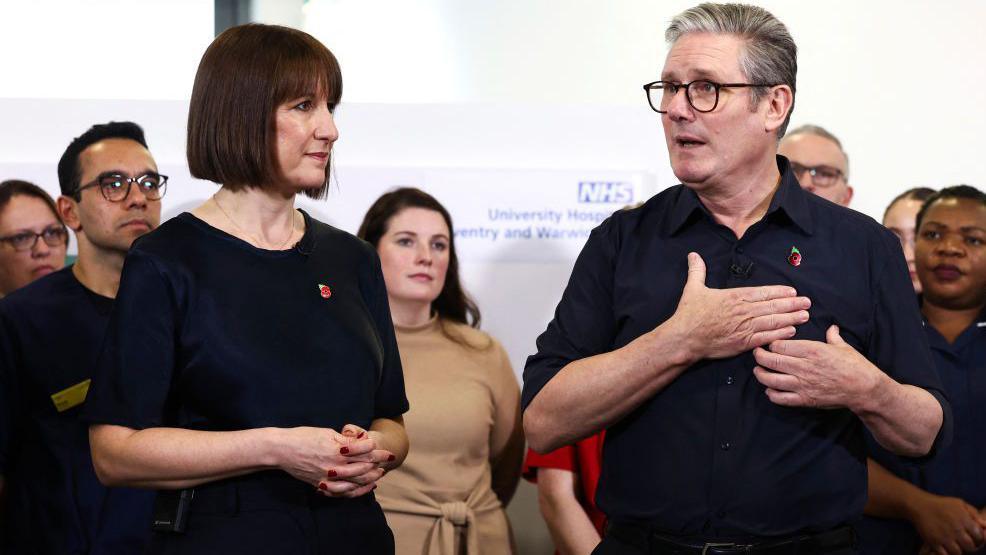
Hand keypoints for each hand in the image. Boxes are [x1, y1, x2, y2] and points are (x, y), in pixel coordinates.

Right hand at [275, 426, 386, 497]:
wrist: (281, 450)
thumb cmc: (303, 436)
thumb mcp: (327, 433)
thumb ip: (346, 440)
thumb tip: (361, 441)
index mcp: (337, 450)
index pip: (364, 451)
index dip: (376, 450)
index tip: (384, 449)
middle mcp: (334, 465)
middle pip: (363, 467)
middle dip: (377, 464)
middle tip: (387, 460)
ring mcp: (327, 477)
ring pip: (354, 481)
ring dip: (369, 478)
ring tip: (378, 474)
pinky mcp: (320, 484)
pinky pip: (340, 492)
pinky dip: (353, 491)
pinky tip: (361, 488)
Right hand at [666, 252, 809, 360]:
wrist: (685, 338)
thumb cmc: (689, 314)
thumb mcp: (692, 289)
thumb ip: (697, 271)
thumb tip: (693, 255)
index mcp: (734, 297)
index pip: (762, 292)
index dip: (779, 292)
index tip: (793, 291)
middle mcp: (743, 311)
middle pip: (773, 306)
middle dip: (792, 304)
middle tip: (807, 302)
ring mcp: (744, 328)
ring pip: (773, 321)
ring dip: (791, 318)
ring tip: (805, 315)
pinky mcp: (743, 343)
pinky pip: (766, 337)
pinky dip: (780, 334)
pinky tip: (792, 331)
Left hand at [752, 324, 883, 408]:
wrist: (864, 389)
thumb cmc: (855, 366)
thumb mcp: (843, 347)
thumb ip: (832, 336)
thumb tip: (831, 327)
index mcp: (812, 350)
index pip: (780, 345)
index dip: (771, 343)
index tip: (769, 343)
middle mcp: (804, 366)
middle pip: (771, 360)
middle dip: (760, 356)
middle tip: (757, 354)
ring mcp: (803, 384)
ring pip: (771, 379)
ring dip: (760, 374)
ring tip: (758, 371)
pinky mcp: (805, 399)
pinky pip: (781, 398)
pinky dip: (771, 394)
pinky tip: (770, 389)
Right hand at [912, 495, 985, 553]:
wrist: (919, 505)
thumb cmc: (941, 504)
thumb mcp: (960, 503)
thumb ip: (974, 514)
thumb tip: (985, 525)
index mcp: (964, 520)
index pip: (979, 536)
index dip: (978, 538)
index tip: (973, 537)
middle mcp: (956, 530)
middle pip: (970, 546)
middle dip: (969, 546)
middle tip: (964, 542)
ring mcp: (945, 537)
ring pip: (958, 552)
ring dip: (958, 550)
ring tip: (954, 545)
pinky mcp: (934, 542)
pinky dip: (946, 553)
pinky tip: (945, 548)